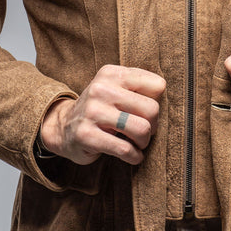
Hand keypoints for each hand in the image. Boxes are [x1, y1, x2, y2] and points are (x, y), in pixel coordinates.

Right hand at [40, 65, 164, 164]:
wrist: (63, 127)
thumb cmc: (101, 108)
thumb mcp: (116, 87)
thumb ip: (139, 86)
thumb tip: (166, 98)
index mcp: (112, 74)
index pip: (157, 85)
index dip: (157, 102)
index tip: (145, 111)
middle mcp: (101, 89)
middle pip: (152, 109)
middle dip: (153, 125)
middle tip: (144, 131)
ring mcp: (93, 112)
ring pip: (142, 129)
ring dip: (144, 142)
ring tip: (138, 143)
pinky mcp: (87, 135)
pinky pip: (125, 149)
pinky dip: (134, 156)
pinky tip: (132, 155)